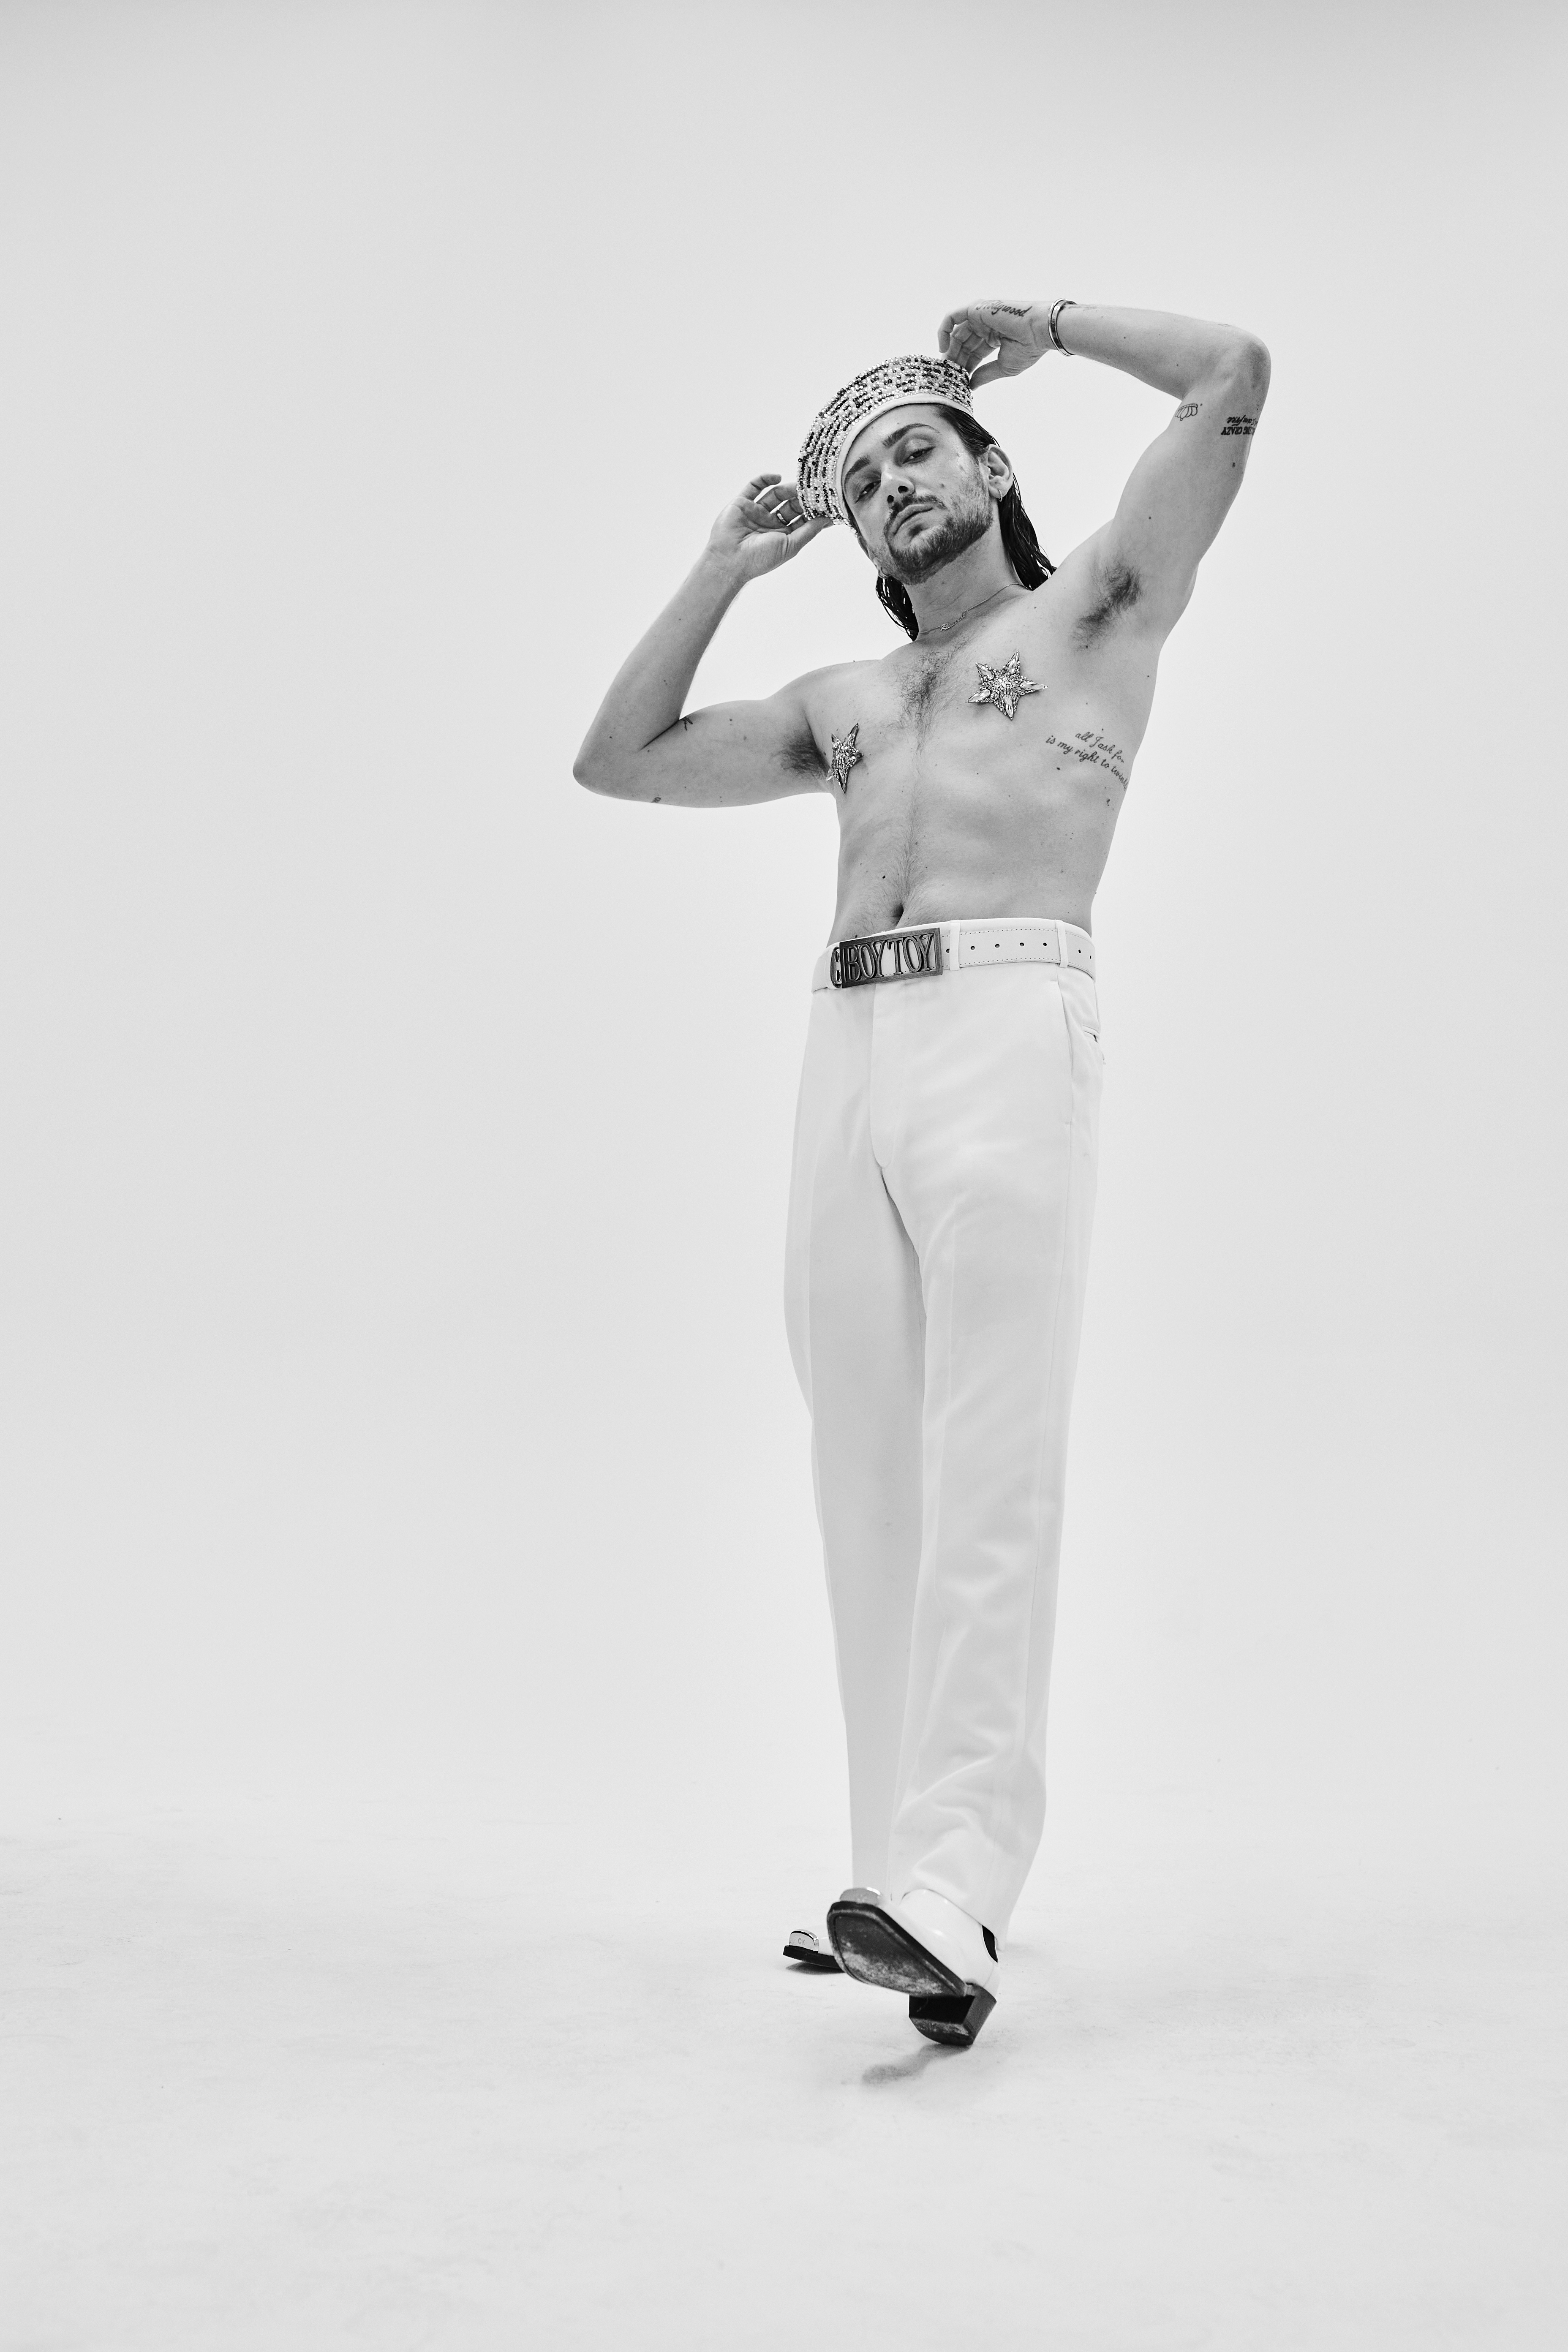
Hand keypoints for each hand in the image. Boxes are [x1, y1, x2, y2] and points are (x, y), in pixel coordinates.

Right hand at [707, 474, 829, 580]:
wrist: (729, 559)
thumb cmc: (759, 559)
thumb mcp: (791, 546)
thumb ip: (809, 531)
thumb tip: (828, 519)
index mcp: (782, 535)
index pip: (801, 518)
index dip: (812, 510)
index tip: (826, 500)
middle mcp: (770, 523)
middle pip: (790, 504)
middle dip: (801, 497)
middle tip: (813, 487)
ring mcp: (756, 512)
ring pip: (775, 494)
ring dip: (787, 488)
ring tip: (797, 485)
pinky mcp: (742, 503)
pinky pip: (754, 486)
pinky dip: (765, 479)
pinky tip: (777, 477)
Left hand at [938, 301, 1053, 388]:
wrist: (1039, 332)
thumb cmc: (1028, 348)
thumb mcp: (1003, 367)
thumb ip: (985, 374)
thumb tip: (971, 385)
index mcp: (994, 336)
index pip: (973, 351)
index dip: (965, 365)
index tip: (959, 379)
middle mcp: (986, 324)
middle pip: (963, 342)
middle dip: (955, 359)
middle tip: (949, 374)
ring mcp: (980, 315)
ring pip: (957, 332)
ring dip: (950, 349)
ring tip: (947, 366)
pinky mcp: (976, 309)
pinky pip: (952, 317)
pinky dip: (944, 330)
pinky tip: (943, 348)